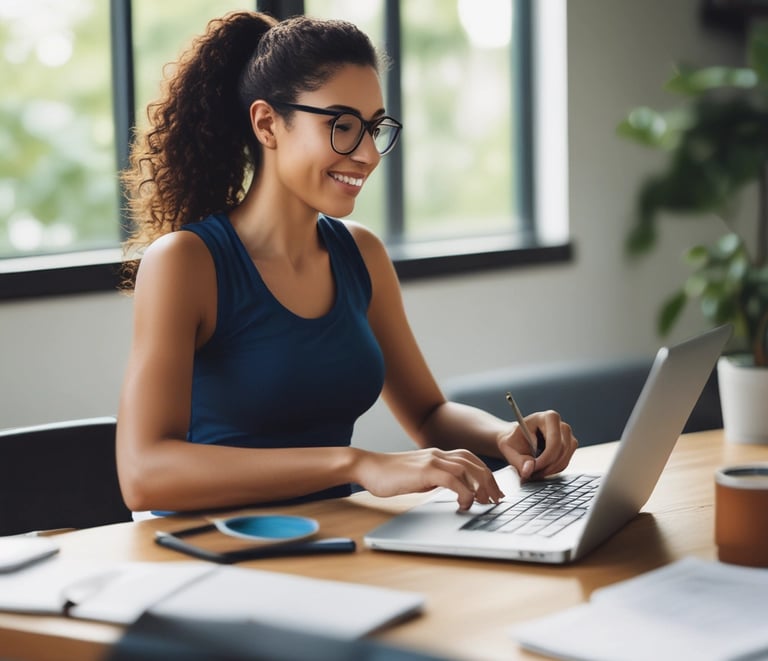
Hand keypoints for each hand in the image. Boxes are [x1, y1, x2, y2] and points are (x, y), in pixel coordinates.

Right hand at [354, 448, 504, 510]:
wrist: (368, 467)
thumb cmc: (390, 475)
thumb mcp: (418, 476)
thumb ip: (434, 479)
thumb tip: (452, 491)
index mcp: (437, 455)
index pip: (470, 459)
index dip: (485, 473)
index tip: (493, 490)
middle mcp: (438, 455)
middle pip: (473, 463)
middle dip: (489, 481)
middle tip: (496, 499)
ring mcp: (432, 461)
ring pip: (467, 470)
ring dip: (481, 487)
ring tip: (486, 502)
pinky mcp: (425, 471)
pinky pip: (453, 480)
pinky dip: (464, 492)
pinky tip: (464, 504)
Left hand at [497, 410, 576, 480]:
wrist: (518, 439)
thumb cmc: (514, 440)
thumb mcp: (510, 449)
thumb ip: (519, 460)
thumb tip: (528, 470)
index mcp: (547, 417)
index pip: (554, 442)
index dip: (545, 459)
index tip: (532, 469)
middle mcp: (562, 425)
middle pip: (562, 451)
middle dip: (547, 467)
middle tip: (532, 474)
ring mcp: (568, 436)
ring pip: (565, 459)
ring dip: (550, 470)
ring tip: (534, 472)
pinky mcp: (569, 447)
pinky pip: (565, 463)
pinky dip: (553, 470)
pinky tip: (541, 470)